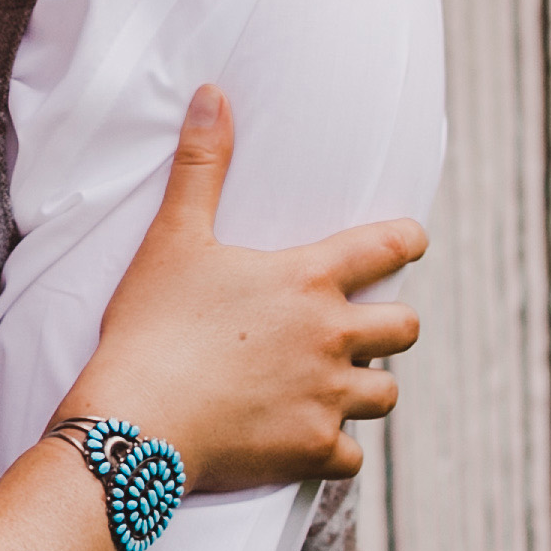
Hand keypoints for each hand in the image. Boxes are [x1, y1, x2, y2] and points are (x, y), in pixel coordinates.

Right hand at [58, 86, 425, 494]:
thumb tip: (213, 94)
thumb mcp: (173, 237)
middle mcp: (332, 337)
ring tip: (337, 385)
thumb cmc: (151, 324)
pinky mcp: (313, 451)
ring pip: (386, 394)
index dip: (407, 240)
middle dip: (391, 325)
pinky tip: (310, 439)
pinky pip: (353, 456)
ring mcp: (328, 398)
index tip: (412, 241)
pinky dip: (336, 449)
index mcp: (308, 280)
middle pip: (405, 328)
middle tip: (363, 326)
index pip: (388, 248)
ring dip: (366, 387)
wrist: (138, 420)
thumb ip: (201, 166)